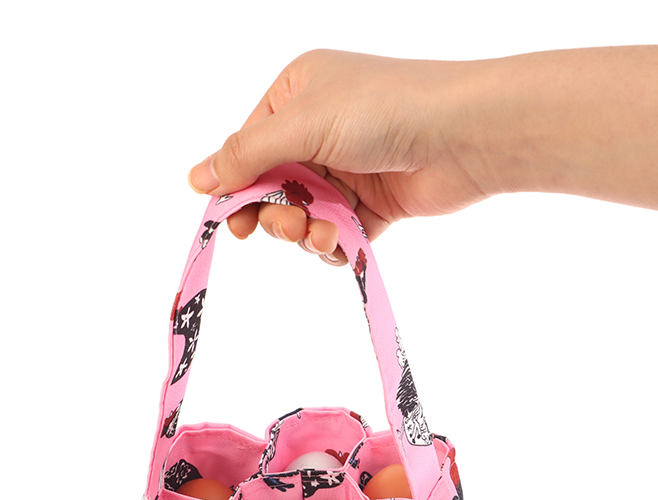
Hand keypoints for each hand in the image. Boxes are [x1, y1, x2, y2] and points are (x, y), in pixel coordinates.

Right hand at [188, 50, 491, 264]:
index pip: (248, 148)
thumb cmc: (382, 110)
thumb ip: (246, 155)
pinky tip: (340, 242)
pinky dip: (332, 244)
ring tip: (323, 233)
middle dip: (274, 213)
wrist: (461, 135)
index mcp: (296, 96)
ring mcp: (345, 171)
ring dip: (305, 232)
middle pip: (272, 187)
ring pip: (302, 216)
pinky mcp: (370, 206)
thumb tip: (196, 180)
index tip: (233, 220)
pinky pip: (334, 234)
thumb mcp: (302, 124)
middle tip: (284, 227)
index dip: (237, 187)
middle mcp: (318, 132)